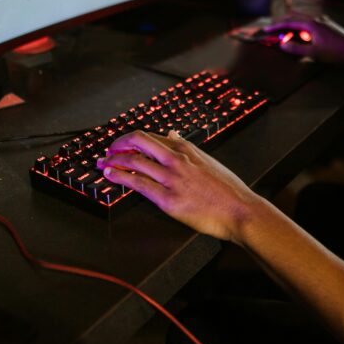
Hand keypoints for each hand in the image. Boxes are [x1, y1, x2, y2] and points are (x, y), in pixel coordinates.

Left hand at [97, 131, 263, 242]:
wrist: (240, 210)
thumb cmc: (227, 189)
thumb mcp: (207, 160)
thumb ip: (186, 147)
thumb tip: (172, 133)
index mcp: (186, 149)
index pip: (151, 137)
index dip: (131, 140)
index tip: (120, 145)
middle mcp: (178, 159)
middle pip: (138, 141)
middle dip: (118, 144)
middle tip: (108, 151)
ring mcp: (172, 179)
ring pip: (135, 161)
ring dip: (114, 161)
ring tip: (103, 164)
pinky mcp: (169, 200)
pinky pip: (139, 184)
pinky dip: (121, 177)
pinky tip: (112, 176)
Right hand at [263, 15, 343, 62]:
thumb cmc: (336, 52)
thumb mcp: (314, 52)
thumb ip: (296, 48)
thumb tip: (281, 44)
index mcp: (311, 24)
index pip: (289, 22)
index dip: (276, 26)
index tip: (265, 30)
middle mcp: (316, 19)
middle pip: (295, 17)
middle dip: (282, 23)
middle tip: (272, 29)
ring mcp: (323, 22)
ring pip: (303, 20)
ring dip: (292, 25)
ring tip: (284, 32)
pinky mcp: (328, 26)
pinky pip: (310, 24)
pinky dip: (301, 27)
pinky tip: (302, 35)